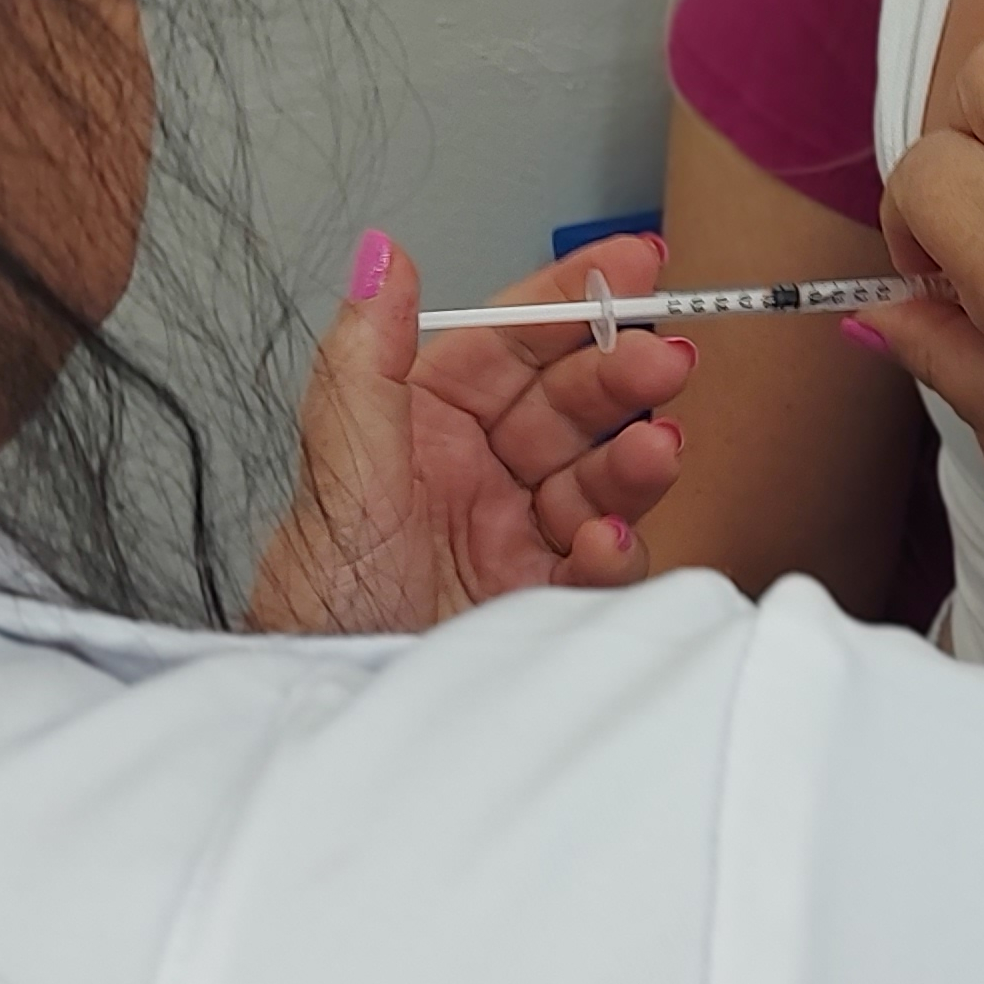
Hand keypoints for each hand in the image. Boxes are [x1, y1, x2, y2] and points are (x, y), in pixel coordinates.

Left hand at [244, 228, 694, 633]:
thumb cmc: (318, 609)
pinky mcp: (541, 603)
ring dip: (634, 459)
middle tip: (665, 359)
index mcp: (420, 424)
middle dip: (620, 376)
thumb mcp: (339, 477)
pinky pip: (600, 563)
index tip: (632, 261)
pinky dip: (615, 551)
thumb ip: (363, 364)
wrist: (334, 724)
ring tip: (656, 450)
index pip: (505, 341)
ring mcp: (513, 537)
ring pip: (598, 476)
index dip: (569, 298)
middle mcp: (472, 473)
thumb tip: (381, 259)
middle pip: (567, 403)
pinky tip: (607, 546)